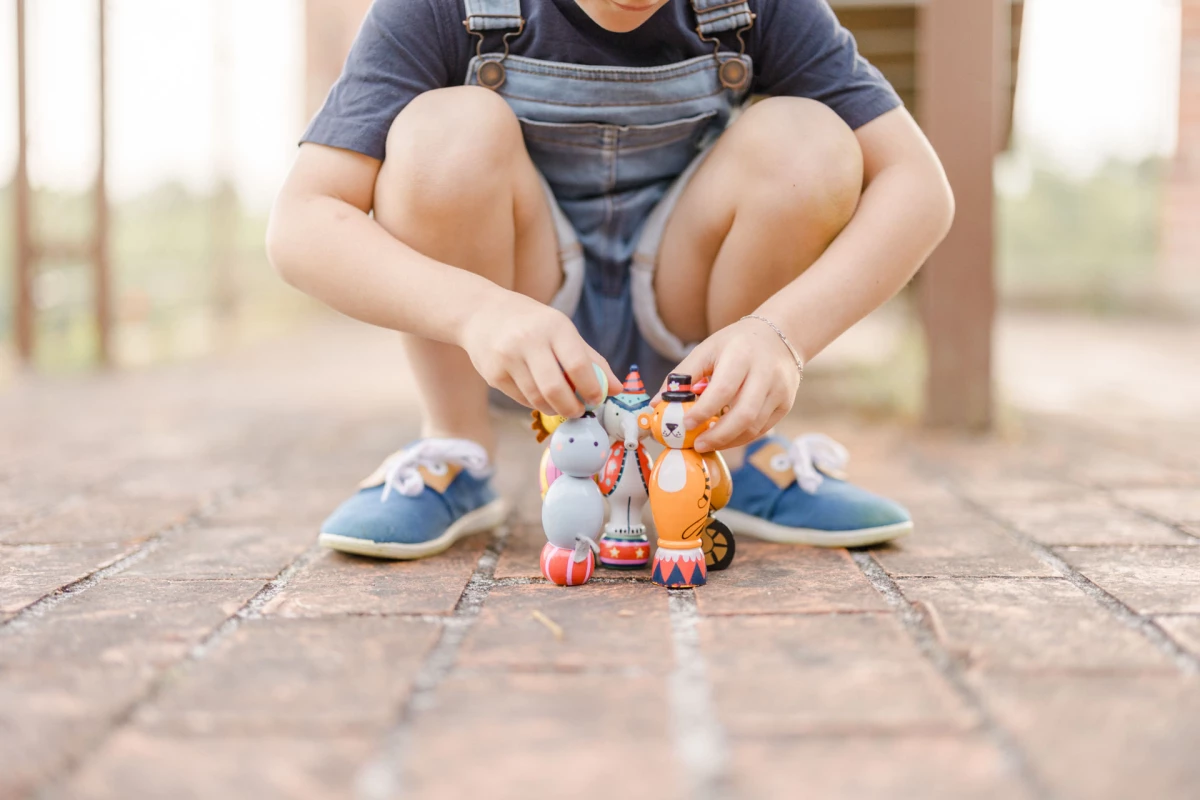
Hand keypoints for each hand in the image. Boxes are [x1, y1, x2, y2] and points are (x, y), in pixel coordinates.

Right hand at [459, 290, 620, 417]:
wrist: (480, 313)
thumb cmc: (531, 322)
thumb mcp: (562, 330)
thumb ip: (591, 359)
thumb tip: (617, 389)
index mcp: (554, 327)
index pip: (579, 365)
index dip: (592, 389)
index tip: (597, 399)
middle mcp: (528, 341)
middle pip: (556, 389)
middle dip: (572, 408)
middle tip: (579, 411)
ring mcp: (507, 358)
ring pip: (537, 398)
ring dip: (554, 409)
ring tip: (561, 405)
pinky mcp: (493, 374)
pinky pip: (521, 399)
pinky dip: (535, 403)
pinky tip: (539, 395)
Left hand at [656, 317, 801, 452]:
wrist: (779, 335)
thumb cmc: (736, 344)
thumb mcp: (707, 350)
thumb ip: (681, 376)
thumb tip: (656, 404)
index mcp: (741, 356)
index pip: (722, 390)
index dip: (703, 412)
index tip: (685, 424)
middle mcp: (765, 373)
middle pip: (743, 415)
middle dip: (718, 436)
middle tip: (697, 444)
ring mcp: (779, 390)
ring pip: (754, 427)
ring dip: (728, 440)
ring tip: (708, 441)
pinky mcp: (786, 403)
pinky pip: (762, 429)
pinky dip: (741, 437)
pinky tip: (726, 436)